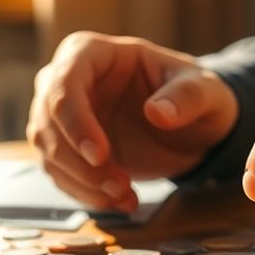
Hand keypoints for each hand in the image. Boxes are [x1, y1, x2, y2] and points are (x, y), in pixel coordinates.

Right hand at [27, 32, 238, 211]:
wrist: (192, 126)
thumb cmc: (195, 95)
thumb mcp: (207, 91)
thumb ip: (188, 96)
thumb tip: (158, 112)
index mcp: (93, 53)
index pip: (65, 81)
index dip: (76, 121)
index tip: (100, 155)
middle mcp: (67, 79)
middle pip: (47, 120)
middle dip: (79, 161)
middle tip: (118, 185)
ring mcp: (63, 115)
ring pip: (47, 150)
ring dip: (82, 181)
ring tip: (125, 196)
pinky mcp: (67, 146)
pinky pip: (59, 172)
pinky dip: (85, 194)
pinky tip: (120, 201)